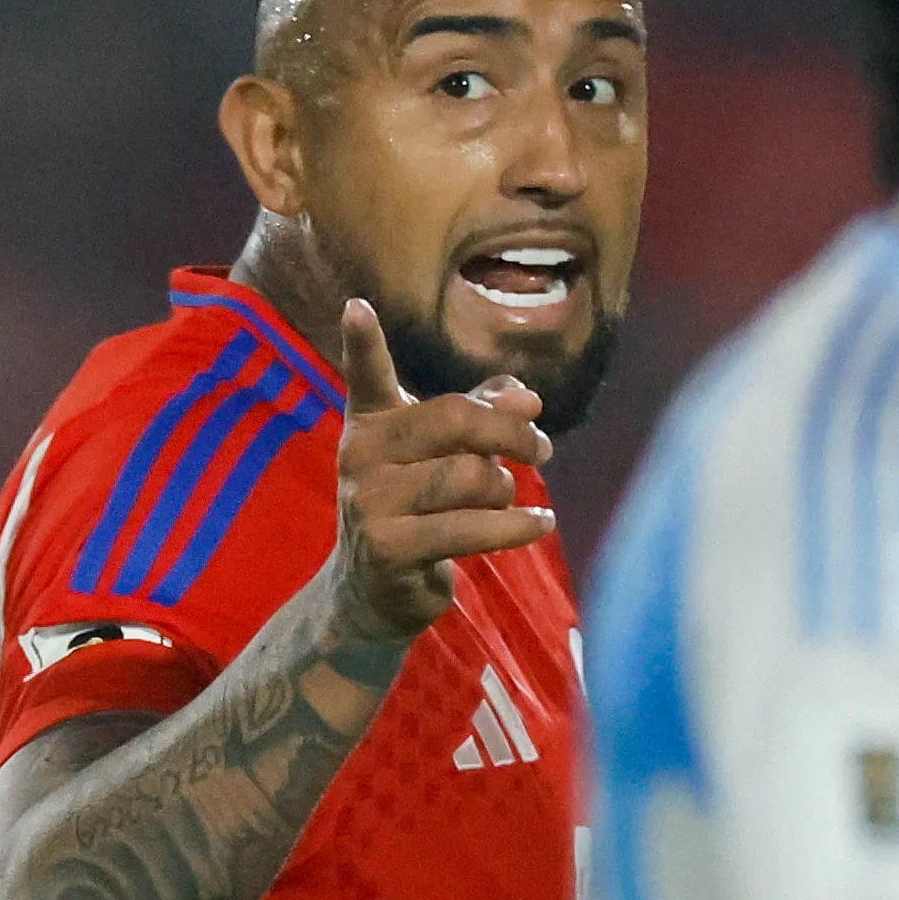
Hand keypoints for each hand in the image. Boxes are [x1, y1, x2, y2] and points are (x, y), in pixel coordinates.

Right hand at [327, 297, 554, 642]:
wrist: (373, 593)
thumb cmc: (418, 508)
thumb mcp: (446, 456)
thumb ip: (485, 417)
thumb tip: (530, 398)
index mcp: (371, 424)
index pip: (367, 377)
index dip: (362, 343)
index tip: (357, 306)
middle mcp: (361, 457)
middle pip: (457, 421)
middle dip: (512, 433)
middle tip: (542, 449)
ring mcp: (371, 504)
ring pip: (471, 476)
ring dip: (506, 489)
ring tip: (510, 500)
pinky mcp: (389, 549)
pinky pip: (471, 528)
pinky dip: (516, 526)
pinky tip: (540, 524)